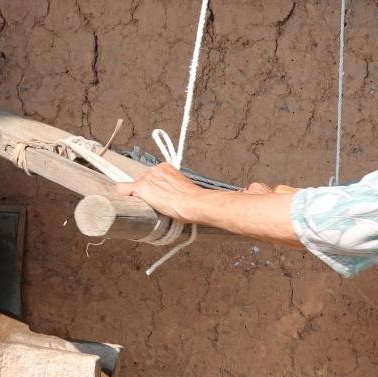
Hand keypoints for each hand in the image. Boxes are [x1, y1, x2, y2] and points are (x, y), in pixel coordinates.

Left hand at [116, 162, 305, 246]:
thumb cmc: (205, 203)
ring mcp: (148, 179)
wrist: (195, 205)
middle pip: (143, 183)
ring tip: (145, 206)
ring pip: (134, 189)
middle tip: (152, 204)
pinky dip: (122, 195)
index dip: (153, 188)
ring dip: (137, 198)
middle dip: (144, 193)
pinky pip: (124, 190)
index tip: (155, 195)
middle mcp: (157, 170)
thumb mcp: (209, 193)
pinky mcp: (142, 188)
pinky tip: (121, 200)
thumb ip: (221, 189)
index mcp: (170, 170)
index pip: (155, 177)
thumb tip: (256, 188)